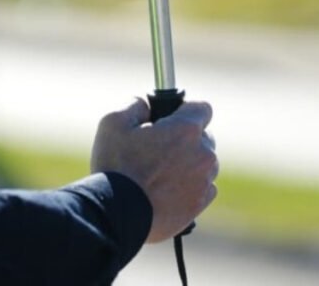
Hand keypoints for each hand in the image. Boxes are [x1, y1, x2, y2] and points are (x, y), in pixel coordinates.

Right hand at [90, 98, 217, 242]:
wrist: (117, 214)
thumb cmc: (115, 167)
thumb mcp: (113, 122)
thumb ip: (135, 105)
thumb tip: (145, 105)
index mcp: (186, 129)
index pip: (202, 108)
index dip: (185, 110)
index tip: (170, 119)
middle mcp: (203, 153)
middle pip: (203, 137)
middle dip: (184, 139)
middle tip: (157, 149)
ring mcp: (205, 181)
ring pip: (203, 164)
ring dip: (188, 164)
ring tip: (158, 174)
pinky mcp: (200, 204)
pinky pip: (203, 187)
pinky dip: (189, 186)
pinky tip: (165, 190)